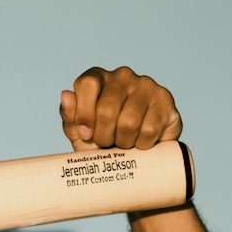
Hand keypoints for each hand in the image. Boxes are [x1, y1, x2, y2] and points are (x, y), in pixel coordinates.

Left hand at [59, 66, 182, 151]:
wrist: (136, 155)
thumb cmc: (102, 139)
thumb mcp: (80, 133)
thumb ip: (70, 117)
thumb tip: (66, 95)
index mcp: (97, 78)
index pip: (87, 83)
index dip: (83, 114)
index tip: (85, 134)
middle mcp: (122, 75)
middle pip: (106, 109)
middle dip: (103, 136)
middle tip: (106, 143)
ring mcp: (146, 85)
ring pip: (129, 122)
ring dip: (123, 142)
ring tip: (123, 143)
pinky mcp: (165, 100)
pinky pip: (149, 130)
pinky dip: (141, 144)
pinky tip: (140, 143)